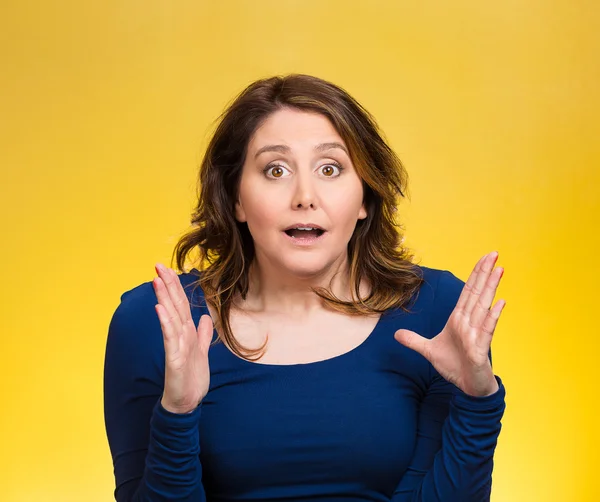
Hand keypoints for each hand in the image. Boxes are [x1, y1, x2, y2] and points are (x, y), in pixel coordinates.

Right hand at [153, 263, 212, 413]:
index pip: (180, 304)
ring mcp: (175, 346)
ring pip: (170, 317)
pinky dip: (166, 323)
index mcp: (186, 332)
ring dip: (163, 298)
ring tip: (157, 280)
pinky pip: (169, 338)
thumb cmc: (191, 379)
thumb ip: (202, 334)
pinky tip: (160, 309)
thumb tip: (204, 318)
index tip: (168, 268)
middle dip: (166, 285)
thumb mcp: (201, 352)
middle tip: (157, 265)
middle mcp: (179, 335)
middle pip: (173, 306)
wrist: (187, 403)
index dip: (175, 286)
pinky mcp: (173, 358)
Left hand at [394, 252, 504, 396]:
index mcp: (459, 320)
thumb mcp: (429, 351)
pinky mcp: (480, 348)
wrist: (467, 388)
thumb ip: (414, 341)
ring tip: (500, 270)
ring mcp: (477, 334)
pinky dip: (493, 316)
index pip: (467, 293)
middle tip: (494, 254)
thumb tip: (396, 334)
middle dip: (485, 273)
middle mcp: (470, 323)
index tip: (483, 259)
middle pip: (477, 293)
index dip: (474, 275)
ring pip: (484, 306)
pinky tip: (500, 302)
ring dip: (491, 288)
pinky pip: (487, 329)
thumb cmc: (454, 367)